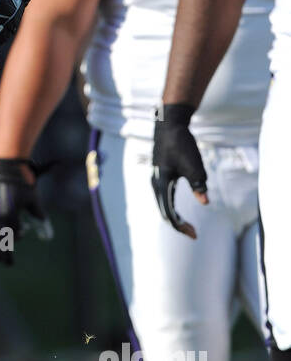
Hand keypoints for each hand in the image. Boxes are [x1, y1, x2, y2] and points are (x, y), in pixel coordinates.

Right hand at [0, 157, 52, 263]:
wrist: (5, 164)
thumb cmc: (22, 181)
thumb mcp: (32, 199)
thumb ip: (38, 215)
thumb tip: (45, 229)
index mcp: (9, 215)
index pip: (13, 234)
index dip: (18, 237)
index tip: (23, 234)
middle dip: (4, 253)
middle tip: (8, 264)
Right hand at [151, 104, 207, 239]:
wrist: (169, 125)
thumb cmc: (181, 143)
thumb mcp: (194, 165)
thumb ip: (198, 184)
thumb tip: (205, 201)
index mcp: (162, 184)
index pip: (169, 214)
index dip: (181, 227)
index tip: (194, 235)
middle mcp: (156, 184)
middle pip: (163, 213)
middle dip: (178, 225)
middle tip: (193, 233)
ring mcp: (156, 180)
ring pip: (162, 206)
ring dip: (174, 217)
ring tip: (187, 225)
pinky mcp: (160, 176)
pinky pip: (163, 198)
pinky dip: (171, 208)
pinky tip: (180, 210)